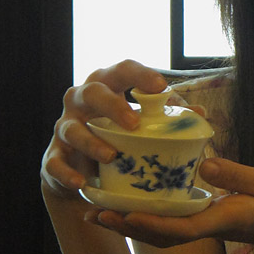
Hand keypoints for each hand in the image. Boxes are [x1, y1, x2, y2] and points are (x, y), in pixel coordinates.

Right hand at [41, 59, 169, 197]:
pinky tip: (81, 182)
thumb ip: (168, 117)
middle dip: (112, 105)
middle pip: (92, 92)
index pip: (123, 70)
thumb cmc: (119, 134)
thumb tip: (200, 114)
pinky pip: (55, 163)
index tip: (161, 87)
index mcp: (108, 86)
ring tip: (112, 156)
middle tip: (133, 123)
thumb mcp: (143, 123)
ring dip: (91, 142)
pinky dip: (67, 173)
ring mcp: (64, 128)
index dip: (141, 75)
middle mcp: (81, 102)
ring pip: (71, 128)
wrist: (84, 169)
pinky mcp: (53, 156)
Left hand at [87, 158, 253, 253]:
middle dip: (127, 226)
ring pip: (164, 230)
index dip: (151, 222)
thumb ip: (239, 175)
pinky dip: (150, 215)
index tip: (123, 214)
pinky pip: (175, 221)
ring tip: (100, 210)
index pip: (183, 227)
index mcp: (227, 218)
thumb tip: (204, 164)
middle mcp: (213, 225)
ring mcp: (212, 224)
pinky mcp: (214, 218)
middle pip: (162, 233)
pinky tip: (134, 203)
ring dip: (131, 224)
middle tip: (93, 212)